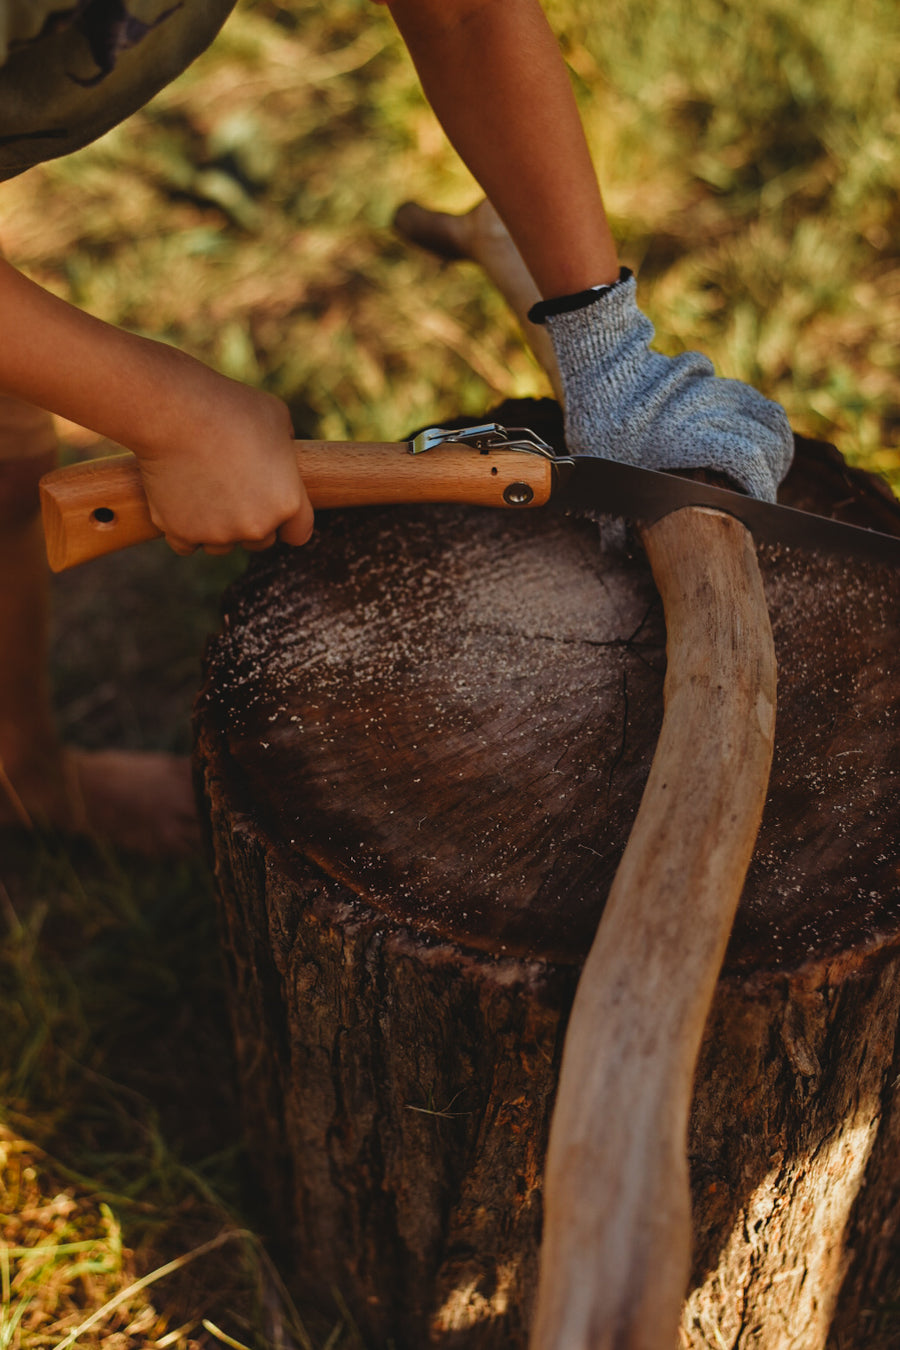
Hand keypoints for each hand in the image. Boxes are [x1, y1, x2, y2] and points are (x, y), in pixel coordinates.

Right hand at [130, 355, 312, 556]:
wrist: (173, 413)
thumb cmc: (228, 407)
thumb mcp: (276, 418)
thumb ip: (285, 447)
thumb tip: (282, 455)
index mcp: (288, 503)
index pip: (298, 533)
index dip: (288, 520)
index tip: (274, 507)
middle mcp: (256, 526)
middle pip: (260, 540)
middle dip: (250, 521)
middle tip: (233, 490)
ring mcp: (218, 534)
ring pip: (222, 544)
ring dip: (216, 527)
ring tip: (204, 489)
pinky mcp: (181, 534)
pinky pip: (187, 544)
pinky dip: (182, 527)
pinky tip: (180, 500)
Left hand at [533, 272, 792, 501]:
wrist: (602, 372)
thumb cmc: (602, 428)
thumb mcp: (603, 477)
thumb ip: (611, 518)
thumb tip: (614, 551)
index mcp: (692, 437)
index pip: (749, 460)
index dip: (762, 490)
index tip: (758, 509)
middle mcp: (715, 411)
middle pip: (770, 441)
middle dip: (773, 472)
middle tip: (759, 494)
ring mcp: (721, 393)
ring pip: (772, 418)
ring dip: (776, 446)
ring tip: (767, 471)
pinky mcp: (721, 383)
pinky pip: (760, 402)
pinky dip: (767, 425)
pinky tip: (758, 443)